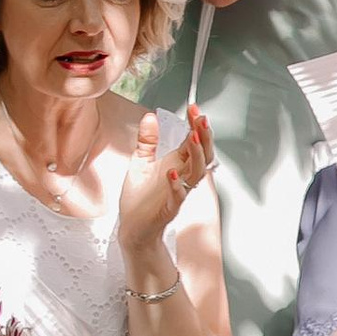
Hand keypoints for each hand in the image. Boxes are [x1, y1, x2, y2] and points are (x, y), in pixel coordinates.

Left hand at [120, 101, 215, 260]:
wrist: (133, 227)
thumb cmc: (139, 198)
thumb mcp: (141, 162)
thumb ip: (148, 141)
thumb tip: (150, 117)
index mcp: (177, 163)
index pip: (193, 140)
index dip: (195, 124)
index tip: (193, 107)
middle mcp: (182, 176)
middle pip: (203, 154)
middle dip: (203, 135)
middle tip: (200, 117)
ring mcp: (178, 191)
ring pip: (197, 172)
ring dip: (196, 155)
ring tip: (192, 137)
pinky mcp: (169, 207)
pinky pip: (178, 195)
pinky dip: (176, 184)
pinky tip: (171, 172)